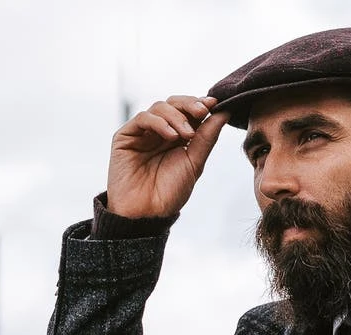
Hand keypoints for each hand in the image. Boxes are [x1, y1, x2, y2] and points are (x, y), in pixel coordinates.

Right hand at [106, 95, 228, 218]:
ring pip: (160, 107)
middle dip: (190, 105)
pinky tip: (171, 136)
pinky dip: (159, 123)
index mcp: (177, 138)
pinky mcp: (125, 136)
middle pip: (174, 103)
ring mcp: (142, 133)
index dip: (200, 104)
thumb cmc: (169, 193)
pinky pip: (143, 118)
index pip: (188, 111)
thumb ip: (207, 137)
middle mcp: (159, 132)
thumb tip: (224, 112)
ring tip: (187, 134)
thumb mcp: (195, 163)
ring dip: (177, 116)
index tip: (215, 103)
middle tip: (203, 111)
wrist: (147, 214)